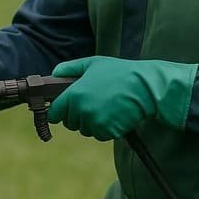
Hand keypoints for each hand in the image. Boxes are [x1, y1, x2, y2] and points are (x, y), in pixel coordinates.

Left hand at [48, 56, 196, 140]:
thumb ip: (69, 68)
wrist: (145, 87)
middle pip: (70, 123)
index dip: (58, 111)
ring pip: (85, 130)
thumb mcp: (92, 63)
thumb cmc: (119, 73)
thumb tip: (53, 74)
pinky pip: (99, 135)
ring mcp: (95, 123)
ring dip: (91, 123)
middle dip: (77, 115)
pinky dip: (105, 128)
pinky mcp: (108, 132)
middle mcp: (82, 111)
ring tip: (106, 106)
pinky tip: (114, 114)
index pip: (55, 113)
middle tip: (93, 102)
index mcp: (74, 95)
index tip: (64, 109)